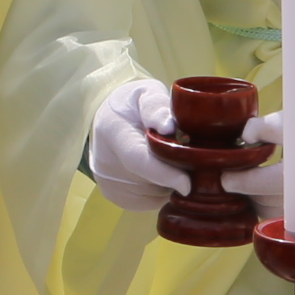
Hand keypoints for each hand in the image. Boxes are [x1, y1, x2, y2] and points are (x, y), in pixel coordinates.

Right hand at [85, 79, 190, 211]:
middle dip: (177, 173)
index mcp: (112, 131)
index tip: (188, 184)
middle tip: (189, 155)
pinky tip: (160, 171)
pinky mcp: (115, 196)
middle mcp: (104, 162)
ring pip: (154, 194)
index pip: (139, 160)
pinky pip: (150, 201)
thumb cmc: (134, 104)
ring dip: (170, 182)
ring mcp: (108, 182)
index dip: (165, 174)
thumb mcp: (145, 93)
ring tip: (171, 159)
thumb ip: (157, 107)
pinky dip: (162, 190)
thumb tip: (168, 127)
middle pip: (151, 181)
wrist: (108, 119)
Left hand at [239, 97, 294, 211]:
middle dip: (248, 192)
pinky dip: (279, 211)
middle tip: (231, 180)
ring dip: (260, 204)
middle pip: (272, 202)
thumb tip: (245, 138)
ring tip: (249, 187)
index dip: (244, 181)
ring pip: (283, 216)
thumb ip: (271, 126)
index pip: (270, 181)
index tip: (226, 177)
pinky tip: (268, 197)